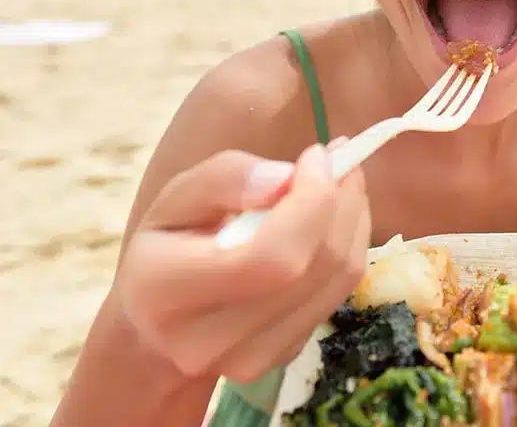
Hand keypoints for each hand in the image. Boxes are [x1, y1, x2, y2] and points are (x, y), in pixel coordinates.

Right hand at [114, 141, 370, 383]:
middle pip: (311, 267)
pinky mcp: (283, 358)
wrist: (162, 323)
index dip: (309, 202)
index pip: (266, 257)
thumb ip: (224, 178)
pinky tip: (333, 220)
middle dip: (340, 202)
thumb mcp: (178, 196)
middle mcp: (204, 340)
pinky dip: (350, 247)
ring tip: (341, 183)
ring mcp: (248, 360)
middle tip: (341, 160)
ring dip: (353, 220)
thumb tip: (286, 179)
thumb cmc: (170, 244)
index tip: (316, 155)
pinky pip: (340, 294)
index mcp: (162, 290)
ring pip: (338, 279)